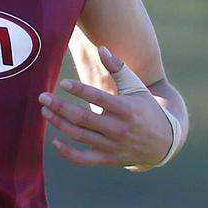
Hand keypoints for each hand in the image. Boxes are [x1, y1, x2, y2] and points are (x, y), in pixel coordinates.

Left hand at [38, 46, 172, 167]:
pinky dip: (68, 152)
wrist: (164, 142)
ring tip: (44, 112)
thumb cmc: (145, 107)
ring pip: (80, 136)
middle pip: (83, 118)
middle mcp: (118, 129)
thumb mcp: (135, 86)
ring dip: (59, 124)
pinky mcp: (108, 159)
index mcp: (126, 109)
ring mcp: (113, 146)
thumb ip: (118, 67)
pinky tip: (55, 140)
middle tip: (42, 97)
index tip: (63, 83)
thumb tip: (102, 48)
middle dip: (60, 107)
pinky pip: (84, 159)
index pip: (99, 98)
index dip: (80, 91)